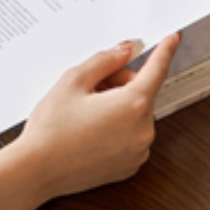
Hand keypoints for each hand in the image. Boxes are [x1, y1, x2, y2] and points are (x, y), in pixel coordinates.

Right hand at [11, 34, 181, 202]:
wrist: (36, 171)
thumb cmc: (51, 129)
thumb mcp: (73, 81)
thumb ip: (105, 60)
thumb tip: (124, 52)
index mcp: (133, 105)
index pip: (156, 70)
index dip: (165, 50)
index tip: (172, 38)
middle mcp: (143, 130)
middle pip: (140, 93)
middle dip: (118, 85)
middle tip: (88, 90)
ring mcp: (138, 151)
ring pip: (135, 115)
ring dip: (116, 108)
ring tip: (84, 115)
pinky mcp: (129, 166)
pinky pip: (130, 136)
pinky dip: (116, 129)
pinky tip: (89, 133)